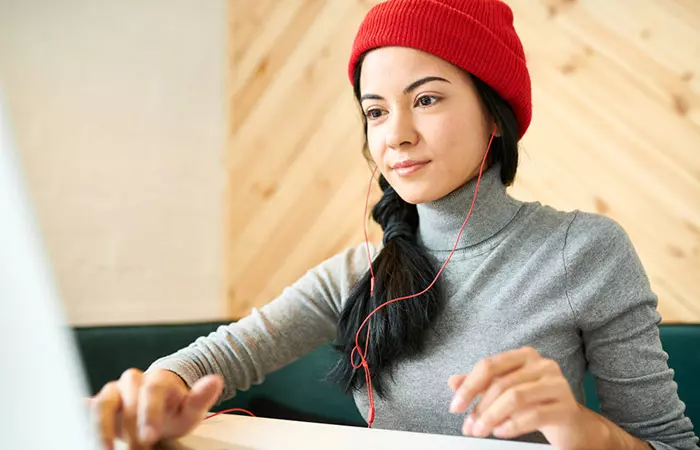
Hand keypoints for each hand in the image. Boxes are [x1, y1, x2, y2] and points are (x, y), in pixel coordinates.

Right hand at [88, 368, 223, 449]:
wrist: (157, 408)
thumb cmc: (174, 409)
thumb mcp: (191, 409)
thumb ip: (201, 397)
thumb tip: (216, 379)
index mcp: (157, 378)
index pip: (151, 390)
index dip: (149, 413)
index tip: (150, 436)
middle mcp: (133, 381)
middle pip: (127, 399)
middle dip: (131, 427)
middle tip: (140, 449)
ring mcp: (113, 390)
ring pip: (102, 403)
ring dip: (101, 428)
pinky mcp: (99, 403)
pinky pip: (86, 408)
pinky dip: (80, 415)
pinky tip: (72, 420)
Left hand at [448, 346, 583, 448]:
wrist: (570, 425)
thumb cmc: (535, 404)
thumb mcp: (504, 392)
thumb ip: (480, 385)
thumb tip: (453, 382)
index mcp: (524, 356)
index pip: (489, 365)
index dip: (468, 386)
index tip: (455, 407)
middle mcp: (542, 364)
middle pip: (501, 383)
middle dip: (480, 408)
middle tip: (469, 427)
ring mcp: (556, 384)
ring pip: (515, 397)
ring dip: (492, 417)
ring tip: (481, 431)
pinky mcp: (566, 406)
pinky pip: (533, 415)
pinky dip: (512, 425)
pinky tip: (500, 432)